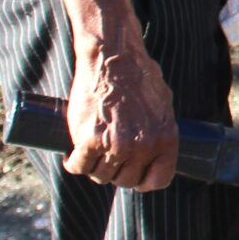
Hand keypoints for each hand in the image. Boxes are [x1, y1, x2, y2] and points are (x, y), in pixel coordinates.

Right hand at [64, 40, 177, 190]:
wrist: (112, 58)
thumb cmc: (138, 75)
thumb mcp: (162, 104)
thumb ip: (160, 130)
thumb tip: (155, 148)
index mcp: (165, 140)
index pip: (158, 180)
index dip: (143, 181)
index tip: (134, 176)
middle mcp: (142, 148)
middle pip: (125, 179)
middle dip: (116, 173)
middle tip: (108, 160)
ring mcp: (115, 147)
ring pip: (101, 175)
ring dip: (95, 169)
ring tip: (91, 156)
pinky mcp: (89, 141)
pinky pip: (79, 166)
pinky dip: (74, 164)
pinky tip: (73, 158)